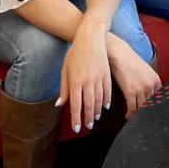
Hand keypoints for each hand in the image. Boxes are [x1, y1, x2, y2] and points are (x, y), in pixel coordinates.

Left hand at [58, 19, 110, 133]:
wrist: (91, 39)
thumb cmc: (75, 53)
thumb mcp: (65, 69)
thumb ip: (64, 88)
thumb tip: (60, 104)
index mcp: (75, 81)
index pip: (75, 104)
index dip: (76, 118)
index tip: (77, 128)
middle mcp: (87, 81)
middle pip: (89, 104)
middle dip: (88, 118)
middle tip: (88, 127)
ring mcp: (99, 77)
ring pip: (99, 99)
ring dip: (97, 111)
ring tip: (95, 119)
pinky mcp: (107, 74)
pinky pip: (108, 91)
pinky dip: (107, 100)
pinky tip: (105, 106)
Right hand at [106, 35, 161, 118]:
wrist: (119, 54)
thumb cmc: (130, 61)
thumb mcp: (145, 71)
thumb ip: (148, 82)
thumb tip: (147, 94)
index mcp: (156, 79)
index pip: (158, 98)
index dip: (153, 105)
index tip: (150, 111)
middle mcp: (150, 85)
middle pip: (150, 104)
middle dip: (145, 110)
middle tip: (141, 116)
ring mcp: (141, 89)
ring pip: (141, 107)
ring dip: (136, 113)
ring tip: (133, 117)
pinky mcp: (130, 92)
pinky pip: (132, 108)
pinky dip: (130, 114)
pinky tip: (127, 115)